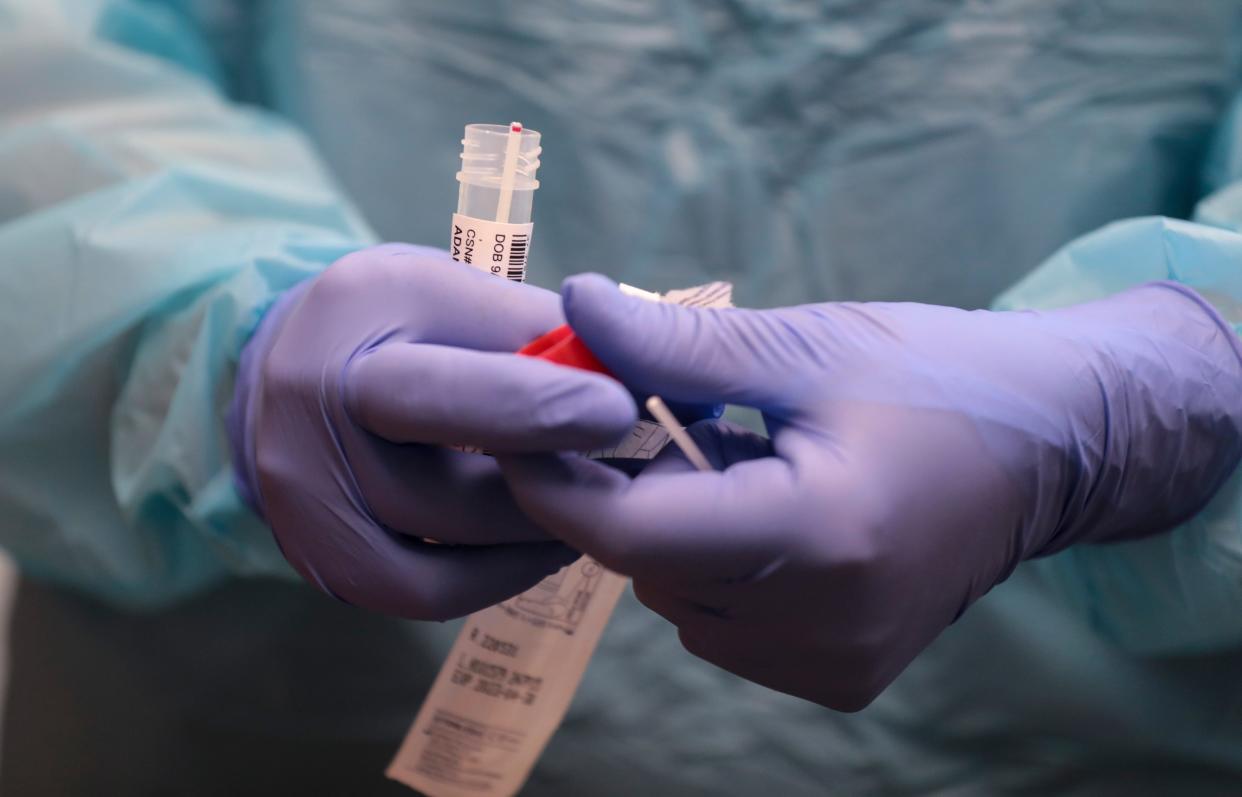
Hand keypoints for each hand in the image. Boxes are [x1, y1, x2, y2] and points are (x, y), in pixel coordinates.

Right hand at [228, 246, 635, 619]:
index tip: (622, 414)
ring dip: (538, 528)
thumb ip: (541, 333)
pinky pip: (425, 591)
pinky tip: (545, 544)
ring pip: (447, 539)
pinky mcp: (320, 554)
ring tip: (597, 503)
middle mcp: (309, 401)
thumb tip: (637, 381)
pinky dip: (499, 573)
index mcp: (360, 308)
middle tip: (626, 479)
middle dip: (547, 483)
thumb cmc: (405, 321)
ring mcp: (301, 489)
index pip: (459, 377)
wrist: (296, 364)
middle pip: (442, 477)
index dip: (544, 408)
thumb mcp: (466, 291)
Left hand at [500, 274, 1241, 708]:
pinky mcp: (843, 678)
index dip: (555, 480)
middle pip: (647, 565)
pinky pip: (723, 626)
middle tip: (680, 421)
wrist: (1053, 445)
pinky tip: (776, 517)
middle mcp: (825, 624)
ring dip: (678, 531)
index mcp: (818, 534)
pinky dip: (719, 570)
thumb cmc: (936, 376)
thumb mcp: (805, 344)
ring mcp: (836, 664)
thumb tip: (571, 304)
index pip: (629, 533)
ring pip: (677, 599)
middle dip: (633, 490)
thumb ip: (677, 343)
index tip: (525, 426)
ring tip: (750, 464)